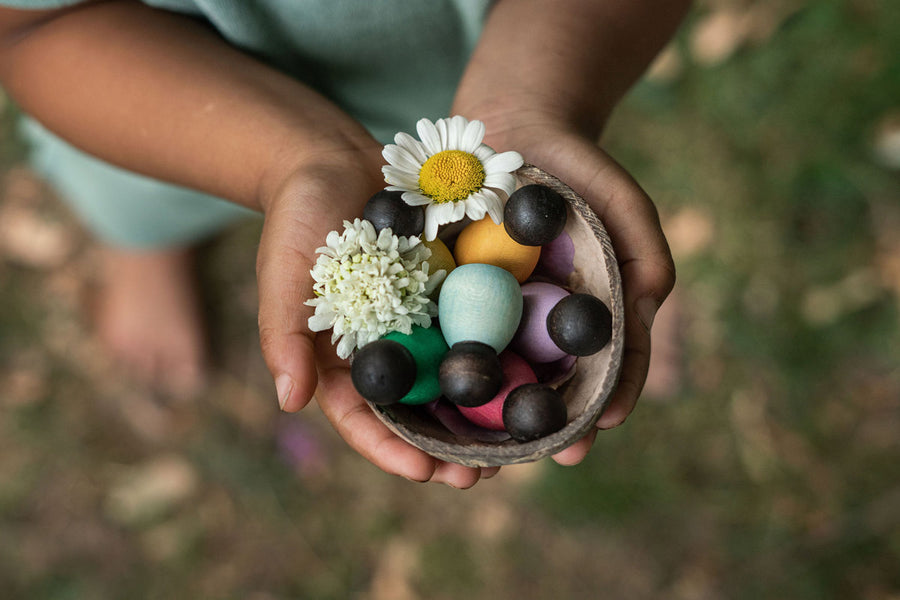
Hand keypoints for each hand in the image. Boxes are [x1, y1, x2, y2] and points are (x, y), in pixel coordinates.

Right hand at [255, 144, 499, 487]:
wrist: (335, 160)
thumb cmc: (297, 217)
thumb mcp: (284, 271)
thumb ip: (283, 333)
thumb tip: (290, 401)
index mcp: (341, 360)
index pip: (362, 419)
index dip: (390, 449)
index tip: (423, 472)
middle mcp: (385, 351)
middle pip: (416, 414)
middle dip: (445, 449)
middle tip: (479, 474)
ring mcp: (420, 325)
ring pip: (452, 382)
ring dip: (480, 416)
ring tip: (513, 444)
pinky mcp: (450, 295)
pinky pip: (478, 329)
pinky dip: (499, 355)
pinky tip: (528, 375)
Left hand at [481, 121, 675, 465]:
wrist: (514, 123)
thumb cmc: (577, 166)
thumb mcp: (623, 202)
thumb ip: (645, 251)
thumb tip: (647, 308)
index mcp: (591, 311)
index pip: (606, 366)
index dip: (605, 399)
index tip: (597, 429)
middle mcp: (546, 321)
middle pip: (552, 382)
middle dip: (549, 421)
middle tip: (545, 454)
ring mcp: (500, 312)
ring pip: (500, 371)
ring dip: (496, 412)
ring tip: (492, 447)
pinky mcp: (456, 296)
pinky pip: (451, 335)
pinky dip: (449, 365)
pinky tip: (439, 396)